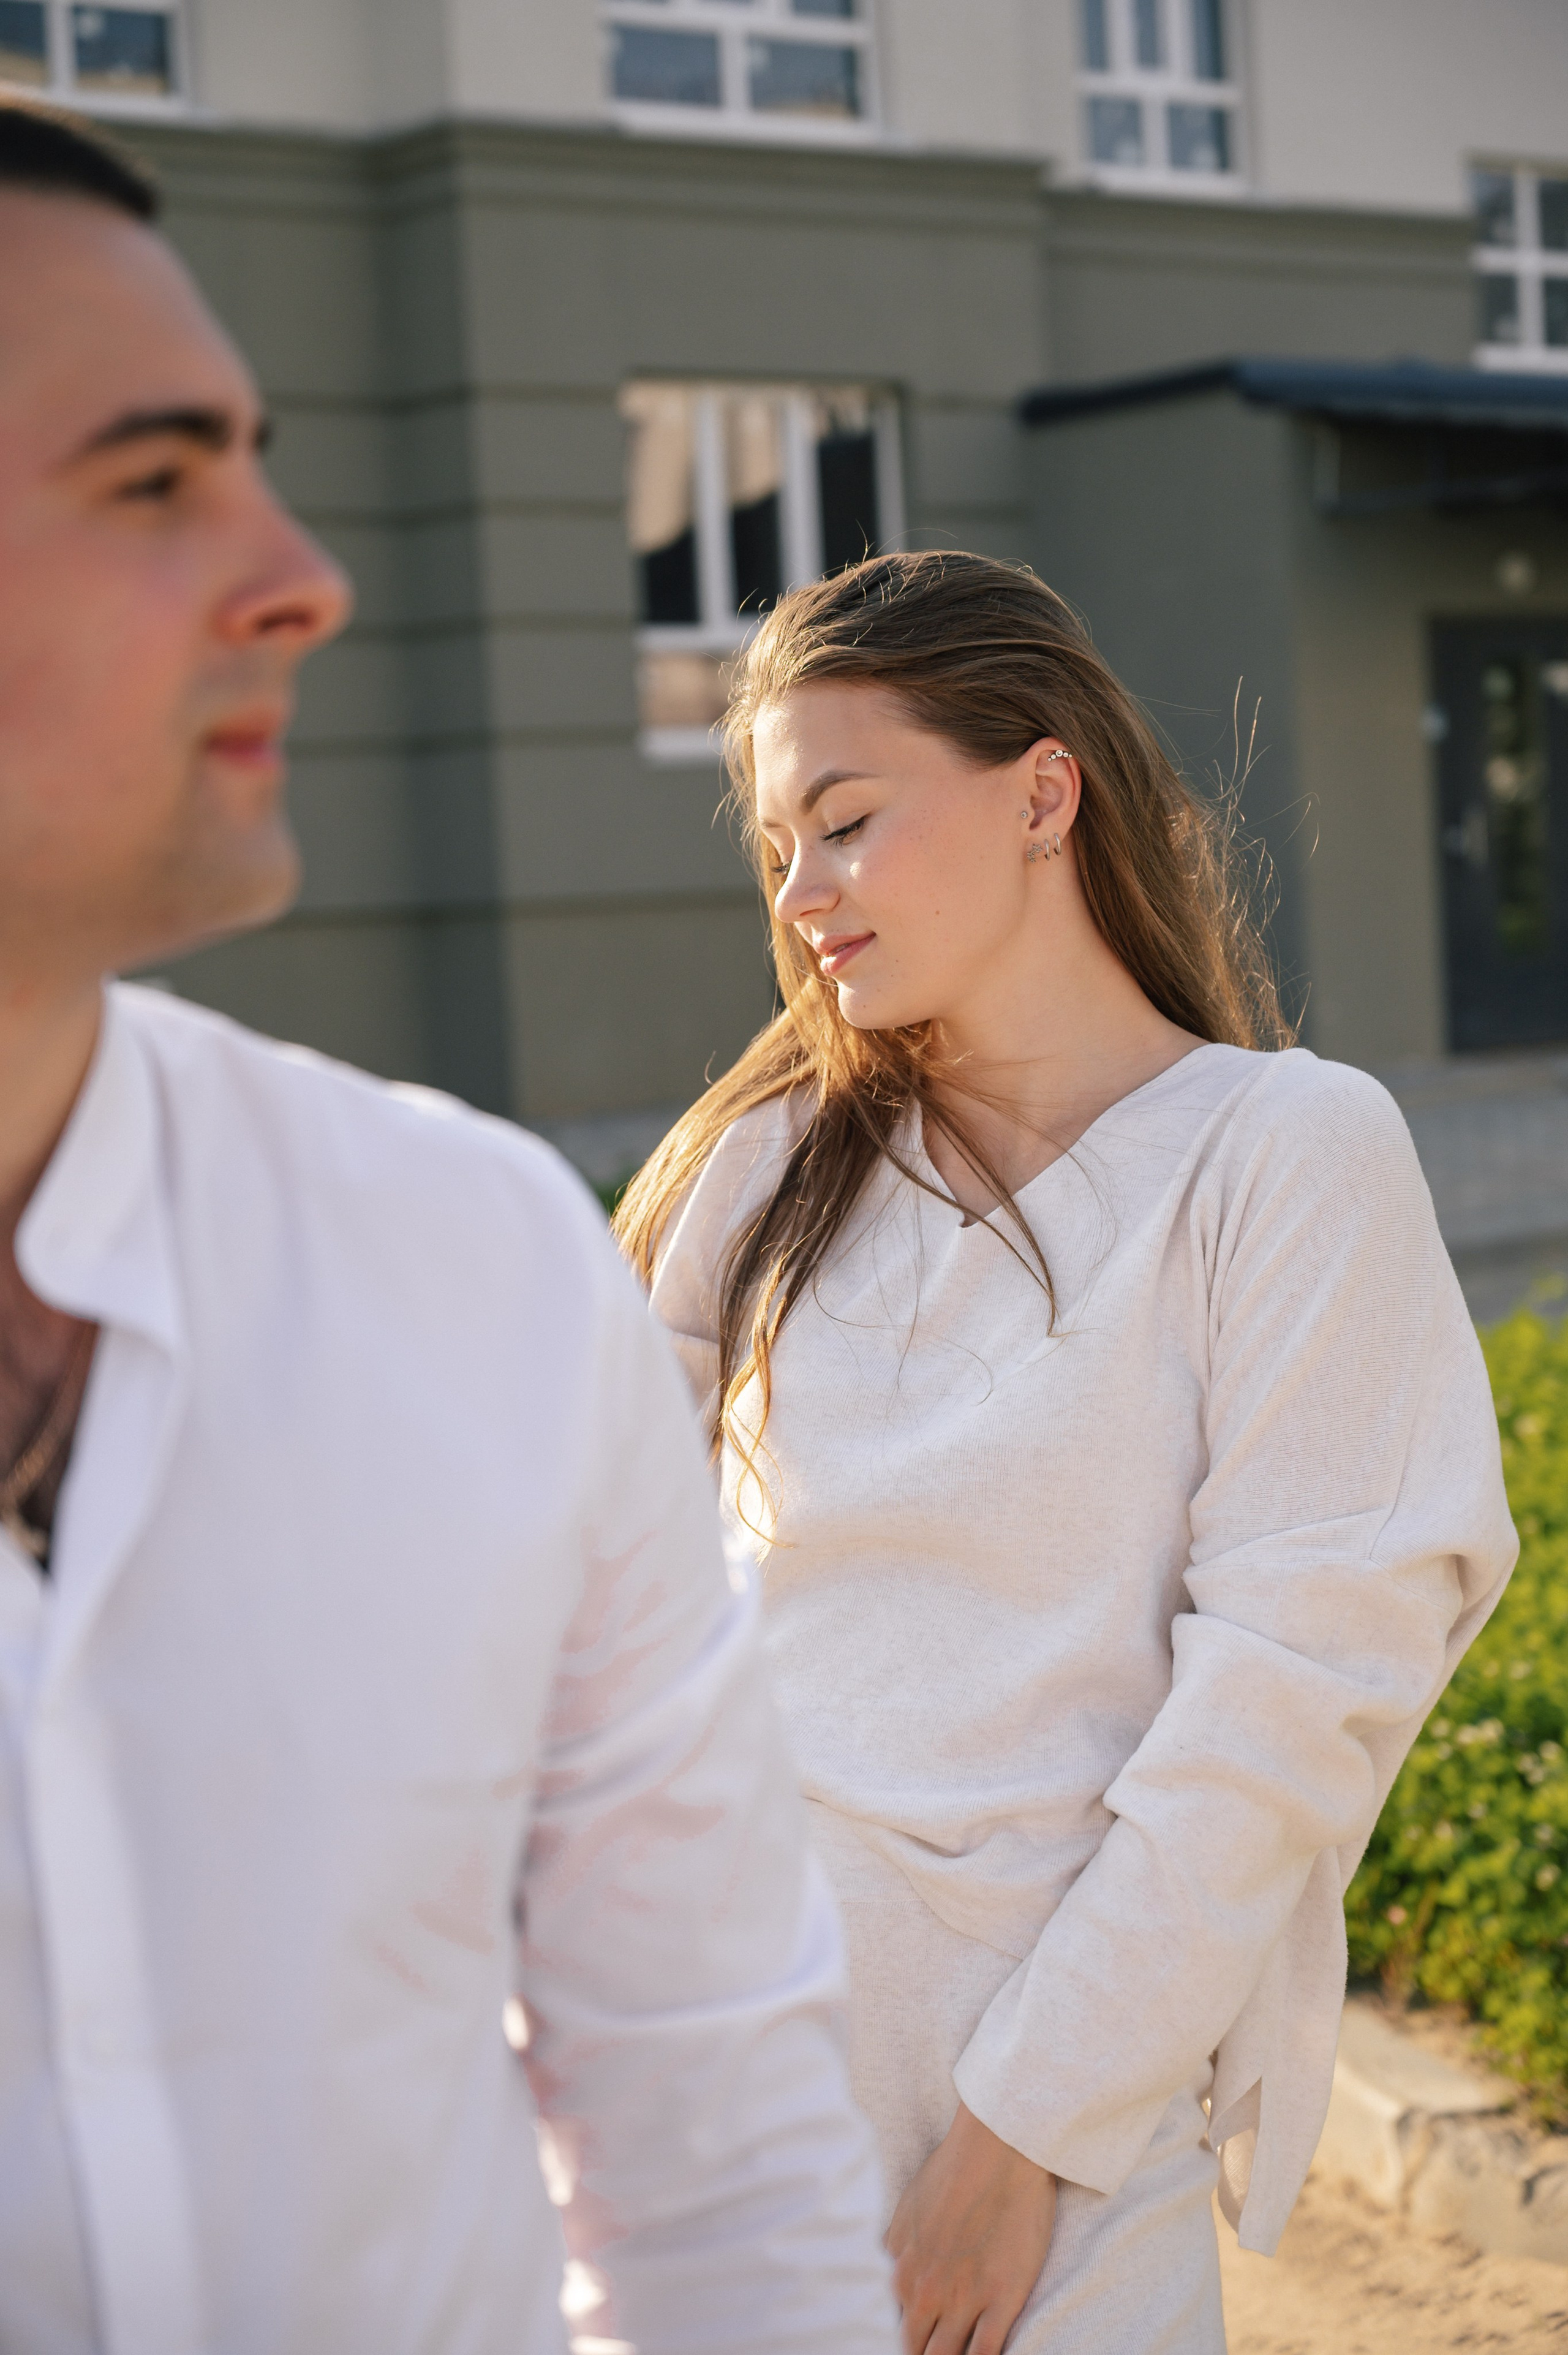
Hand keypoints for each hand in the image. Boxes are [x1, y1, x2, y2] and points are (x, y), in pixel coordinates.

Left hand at [885, 2100, 1056, 2354]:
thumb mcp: (906, 2212)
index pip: (887, 2331)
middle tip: (931, 2351)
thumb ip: (894, 2252)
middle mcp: (925, 2293)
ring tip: (953, 2354)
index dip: (899, 2343)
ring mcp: (964, 2300)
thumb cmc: (952, 2171)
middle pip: (915, 2353)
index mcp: (898, 2273)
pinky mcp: (1003, 2299)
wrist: (996, 2147)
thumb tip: (887, 2276)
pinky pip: (986, 2354)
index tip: (910, 2343)